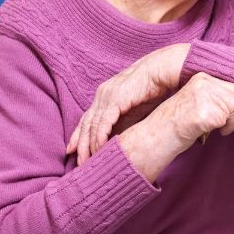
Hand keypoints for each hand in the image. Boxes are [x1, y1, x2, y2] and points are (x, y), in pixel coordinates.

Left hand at [68, 43, 189, 163]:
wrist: (160, 70)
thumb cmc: (151, 88)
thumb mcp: (134, 108)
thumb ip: (124, 121)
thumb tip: (118, 138)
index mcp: (105, 95)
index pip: (87, 118)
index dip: (79, 135)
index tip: (72, 150)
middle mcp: (102, 95)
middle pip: (85, 123)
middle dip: (80, 144)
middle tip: (77, 163)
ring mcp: (107, 96)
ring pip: (91, 125)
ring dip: (88, 145)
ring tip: (87, 161)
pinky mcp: (115, 100)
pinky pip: (103, 123)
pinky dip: (99, 138)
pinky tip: (98, 149)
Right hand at [118, 73, 233, 179]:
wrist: (159, 133)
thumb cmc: (177, 122)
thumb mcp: (199, 102)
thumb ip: (217, 97)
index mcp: (202, 77)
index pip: (232, 83)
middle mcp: (203, 83)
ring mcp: (205, 96)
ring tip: (222, 129)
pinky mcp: (206, 111)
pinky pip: (229, 120)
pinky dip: (227, 128)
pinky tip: (215, 132)